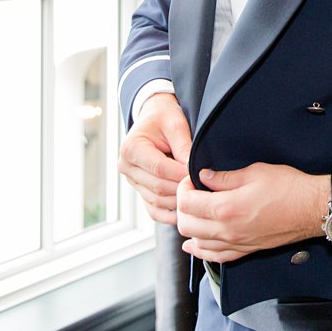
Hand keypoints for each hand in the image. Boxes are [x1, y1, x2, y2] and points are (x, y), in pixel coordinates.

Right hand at [117, 93, 192, 224]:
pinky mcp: (139, 190)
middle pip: (158, 187)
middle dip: (182, 189)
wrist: (153, 116)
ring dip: (178, 202)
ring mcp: (131, 181)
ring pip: (157, 201)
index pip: (159, 169)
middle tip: (205, 189)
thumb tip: (194, 172)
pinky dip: (169, 214)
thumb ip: (184, 148)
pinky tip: (186, 212)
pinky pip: (153, 209)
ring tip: (199, 197)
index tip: (201, 176)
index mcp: (132, 148)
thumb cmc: (164, 117)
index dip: (181, 174)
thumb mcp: (176, 125)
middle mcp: (126, 167)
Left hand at [175, 163, 328, 262]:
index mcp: (227, 208)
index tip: (190, 179)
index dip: (183, 188)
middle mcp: (227, 230)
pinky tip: (195, 244)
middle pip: (186, 224)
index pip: (187, 203)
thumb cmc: (288, 187)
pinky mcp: (245, 250)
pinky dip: (200, 250)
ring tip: (194, 211)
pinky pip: (214, 257)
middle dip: (182, 207)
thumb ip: (224, 177)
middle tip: (190, 192)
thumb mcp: (254, 172)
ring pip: (196, 242)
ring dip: (189, 226)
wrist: (311, 208)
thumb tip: (204, 176)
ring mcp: (235, 243)